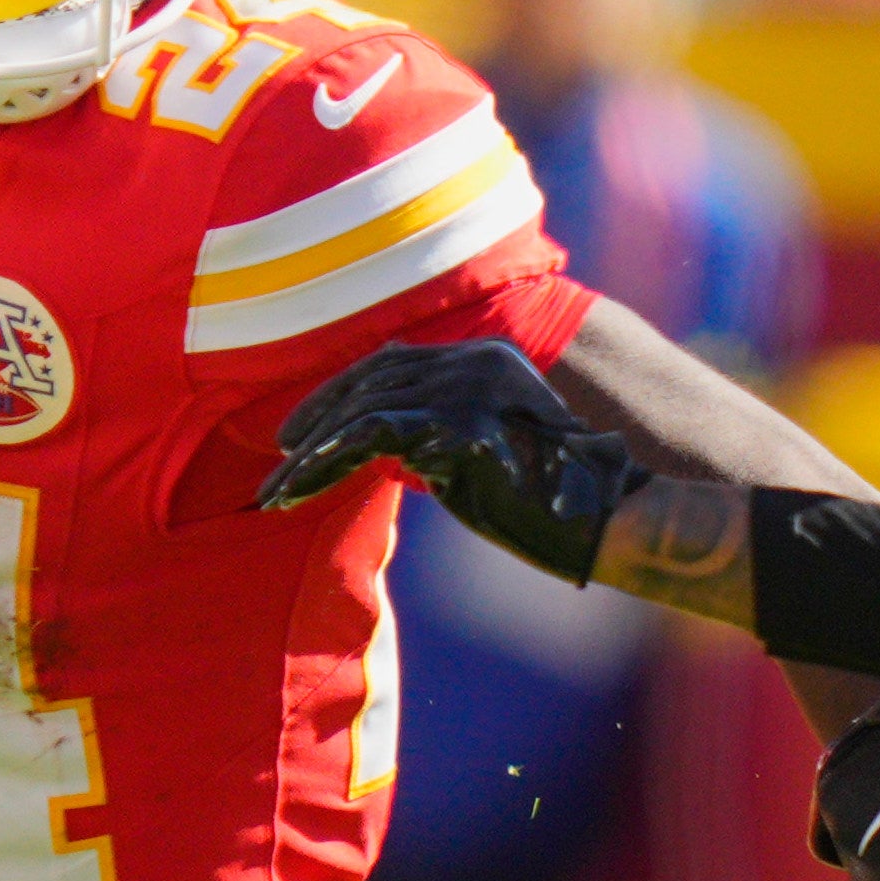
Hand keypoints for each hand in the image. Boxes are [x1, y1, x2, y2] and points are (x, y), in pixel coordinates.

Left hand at [260, 339, 648, 579]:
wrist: (604, 520)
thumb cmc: (552, 503)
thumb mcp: (489, 453)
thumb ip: (441, 436)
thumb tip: (381, 446)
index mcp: (486, 360)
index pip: (392, 363)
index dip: (340, 393)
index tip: (302, 429)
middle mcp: (473, 362)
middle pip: (371, 379)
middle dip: (316, 418)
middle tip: (277, 456)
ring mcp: (466, 389)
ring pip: (361, 409)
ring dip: (309, 452)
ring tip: (275, 490)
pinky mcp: (455, 426)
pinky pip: (367, 437)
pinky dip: (323, 462)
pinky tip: (296, 488)